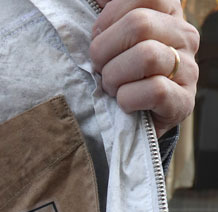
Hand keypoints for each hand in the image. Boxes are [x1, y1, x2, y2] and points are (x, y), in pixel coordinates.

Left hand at [90, 0, 199, 137]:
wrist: (132, 122)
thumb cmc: (119, 75)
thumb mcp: (113, 39)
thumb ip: (109, 14)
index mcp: (168, 14)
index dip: (109, 17)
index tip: (98, 37)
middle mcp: (184, 37)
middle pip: (139, 24)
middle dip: (105, 50)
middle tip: (100, 69)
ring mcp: (188, 69)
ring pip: (146, 56)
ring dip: (115, 77)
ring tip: (111, 88)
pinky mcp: (183, 101)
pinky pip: (155, 90)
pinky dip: (128, 99)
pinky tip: (124, 103)